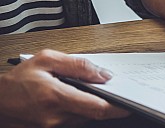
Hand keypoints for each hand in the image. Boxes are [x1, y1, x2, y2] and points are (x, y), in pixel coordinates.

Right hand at [0, 49, 129, 126]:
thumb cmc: (17, 80)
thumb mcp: (45, 60)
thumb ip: (77, 65)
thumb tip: (103, 75)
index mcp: (55, 98)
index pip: (97, 107)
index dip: (118, 107)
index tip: (131, 102)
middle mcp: (55, 118)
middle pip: (94, 114)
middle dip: (108, 103)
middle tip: (116, 91)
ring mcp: (52, 127)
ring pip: (86, 118)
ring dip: (94, 106)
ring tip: (91, 91)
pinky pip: (75, 121)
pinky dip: (82, 111)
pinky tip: (79, 99)